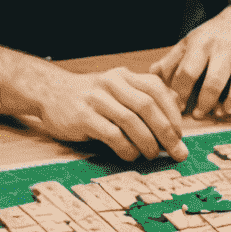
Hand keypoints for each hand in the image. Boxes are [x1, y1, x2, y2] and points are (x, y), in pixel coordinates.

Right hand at [31, 67, 188, 161]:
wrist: (50, 92)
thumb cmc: (90, 97)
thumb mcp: (117, 90)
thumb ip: (141, 100)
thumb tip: (173, 124)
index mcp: (125, 76)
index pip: (157, 90)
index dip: (172, 113)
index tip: (180, 134)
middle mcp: (113, 83)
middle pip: (148, 106)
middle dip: (166, 132)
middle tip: (176, 151)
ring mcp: (97, 98)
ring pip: (131, 121)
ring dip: (147, 142)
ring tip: (152, 155)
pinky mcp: (83, 116)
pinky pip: (112, 134)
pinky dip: (126, 148)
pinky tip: (130, 156)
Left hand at [151, 14, 230, 117]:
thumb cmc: (212, 36)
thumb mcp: (189, 42)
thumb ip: (171, 61)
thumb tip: (151, 77)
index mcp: (202, 44)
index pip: (188, 72)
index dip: (180, 93)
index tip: (177, 106)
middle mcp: (225, 50)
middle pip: (213, 83)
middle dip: (204, 103)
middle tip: (198, 114)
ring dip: (228, 107)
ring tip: (219, 113)